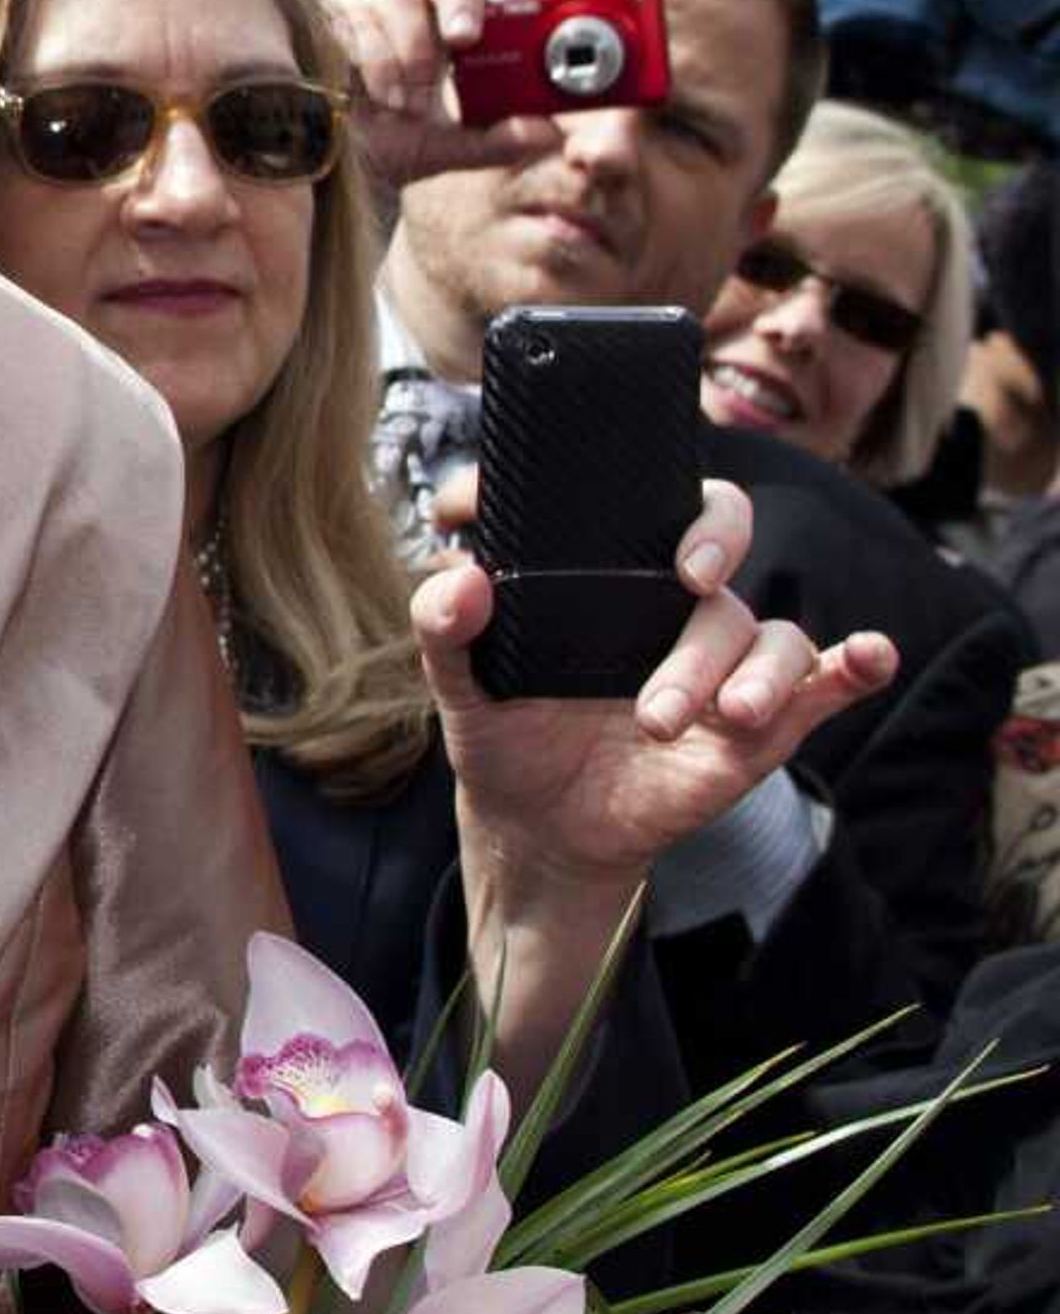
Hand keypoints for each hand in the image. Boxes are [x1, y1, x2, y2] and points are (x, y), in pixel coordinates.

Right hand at [324, 0, 565, 188]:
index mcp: (441, 20)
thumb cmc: (381, 146)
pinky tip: (377, 99)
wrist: (314, 167)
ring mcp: (360, 10)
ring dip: (412, 53)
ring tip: (408, 103)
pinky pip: (356, 27)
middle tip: (464, 38)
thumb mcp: (445, 147)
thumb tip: (550, 133)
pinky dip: (375, 66)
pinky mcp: (322, 26)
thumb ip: (496, 140)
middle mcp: (404, 4)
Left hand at [416, 478, 897, 903]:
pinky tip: (868, 656)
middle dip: (715, 547)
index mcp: (606, 578)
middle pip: (718, 546)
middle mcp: (672, 606)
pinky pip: (823, 681)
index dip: (636, 485)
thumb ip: (445, 628)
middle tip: (686, 580)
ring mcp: (722, 662)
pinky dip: (853, 666)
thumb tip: (461, 578)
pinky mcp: (760, 723)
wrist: (541, 827)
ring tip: (673, 720)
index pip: (642, 502)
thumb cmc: (507, 735)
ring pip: (761, 631)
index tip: (620, 507)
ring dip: (737, 669)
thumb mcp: (459, 687)